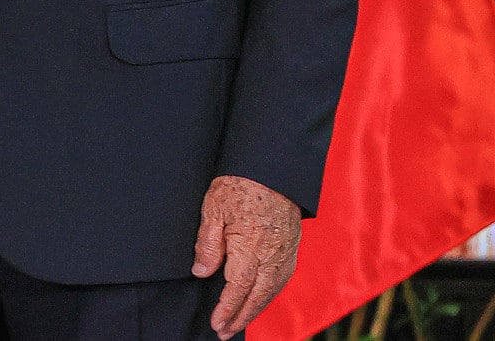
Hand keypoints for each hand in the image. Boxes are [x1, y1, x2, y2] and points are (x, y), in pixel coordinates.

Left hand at [192, 174, 301, 337]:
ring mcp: (285, 254)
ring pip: (271, 291)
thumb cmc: (240, 185)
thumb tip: (202, 273)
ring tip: (239, 322)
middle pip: (257, 297)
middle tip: (225, 333)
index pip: (238, 288)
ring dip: (255, 309)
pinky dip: (268, 295)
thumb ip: (208, 243)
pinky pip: (280, 280)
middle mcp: (272, 256)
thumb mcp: (213, 209)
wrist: (273, 169)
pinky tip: (259, 299)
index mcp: (251, 247)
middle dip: (241, 318)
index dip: (227, 309)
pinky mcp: (292, 249)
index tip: (217, 324)